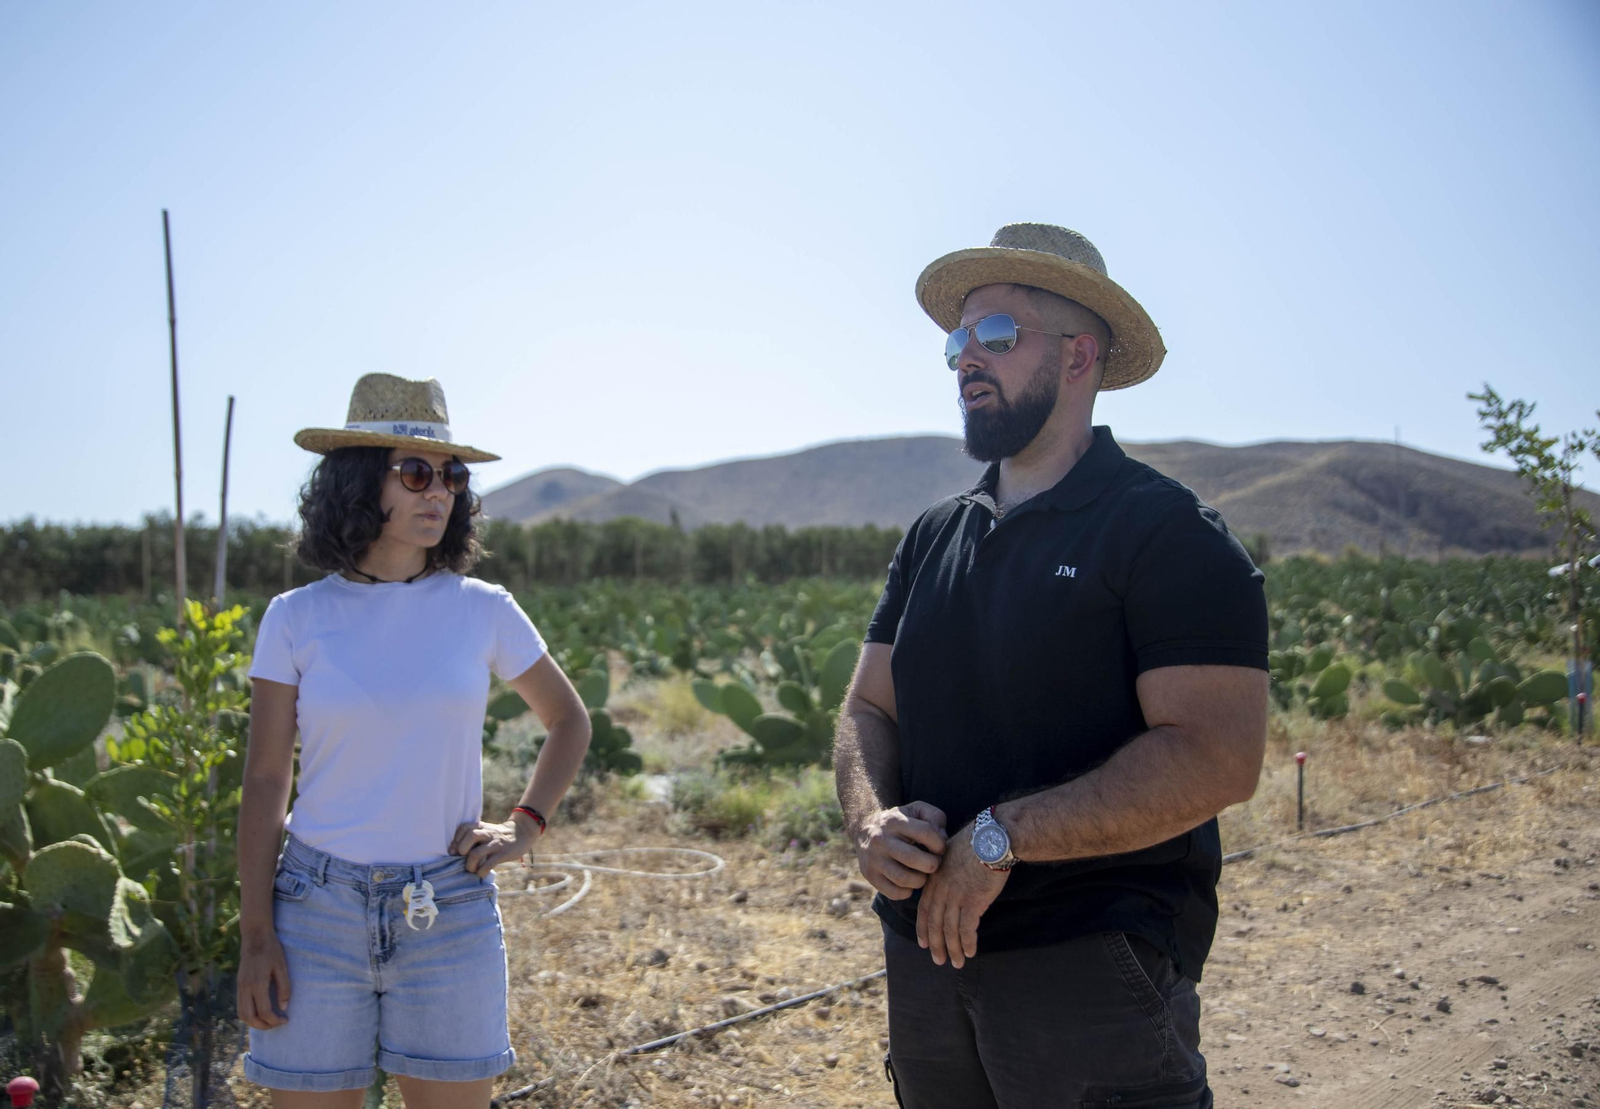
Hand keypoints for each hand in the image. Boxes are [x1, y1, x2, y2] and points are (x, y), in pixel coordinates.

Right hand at [237, 928, 290, 1029]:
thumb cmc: (272, 950)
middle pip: (249, 1017)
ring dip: (254, 1022)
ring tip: (268, 1021)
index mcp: (257, 984)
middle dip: (263, 1026)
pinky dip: (248, 1014)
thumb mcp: (282, 967)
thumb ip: (284, 988)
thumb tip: (284, 1008)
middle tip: (276, 1024)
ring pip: (242, 1014)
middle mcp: (245, 988)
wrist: (255, 937)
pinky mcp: (238, 985)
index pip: (264, 1011)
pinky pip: (240, 1006)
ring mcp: (240, 987)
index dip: (275, 1020)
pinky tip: (260, 1012)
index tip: (285, 1019)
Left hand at [450, 817, 538, 874]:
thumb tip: (455, 852)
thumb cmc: (498, 836)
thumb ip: (473, 837)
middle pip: (470, 837)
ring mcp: (495, 844)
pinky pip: (488, 864)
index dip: (455, 840)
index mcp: (481, 827)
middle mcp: (487, 833)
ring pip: (476, 853)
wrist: (522, 833)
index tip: (453, 851)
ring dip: (470, 865)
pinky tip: (481, 873)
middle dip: (462, 850)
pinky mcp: (503, 854)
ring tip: (472, 869)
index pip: (464, 828)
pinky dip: (481, 871)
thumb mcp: (486, 830)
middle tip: (462, 859)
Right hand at [852, 800, 947, 899]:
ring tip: (922, 873)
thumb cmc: (900, 822)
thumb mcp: (917, 810)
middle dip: (932, 864)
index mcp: (895, 821)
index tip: (940, 848)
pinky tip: (910, 882)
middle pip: (913, 858)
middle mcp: (881, 840)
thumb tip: (942, 840)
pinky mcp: (870, 876)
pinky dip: (908, 892)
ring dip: (921, 880)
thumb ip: (935, 818)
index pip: (925, 833)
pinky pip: (895, 893)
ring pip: (904, 879)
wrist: (865, 830)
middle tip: (933, 863)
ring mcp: (873, 859)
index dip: (940, 844)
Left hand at [915, 823, 1007, 968]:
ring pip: (950, 930)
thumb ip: (948, 872)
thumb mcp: (952, 854)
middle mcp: (942, 890)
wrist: (991, 837)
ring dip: (953, 949)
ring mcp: (956, 897)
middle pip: (935, 924)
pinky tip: (971, 952)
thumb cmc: (976, 841)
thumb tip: (952, 882)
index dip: (923, 928)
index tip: (923, 943)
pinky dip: (968, 943)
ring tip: (957, 963)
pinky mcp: (973, 902)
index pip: (925, 909)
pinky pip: (967, 929)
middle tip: (939, 960)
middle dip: (936, 945)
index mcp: (935, 879)